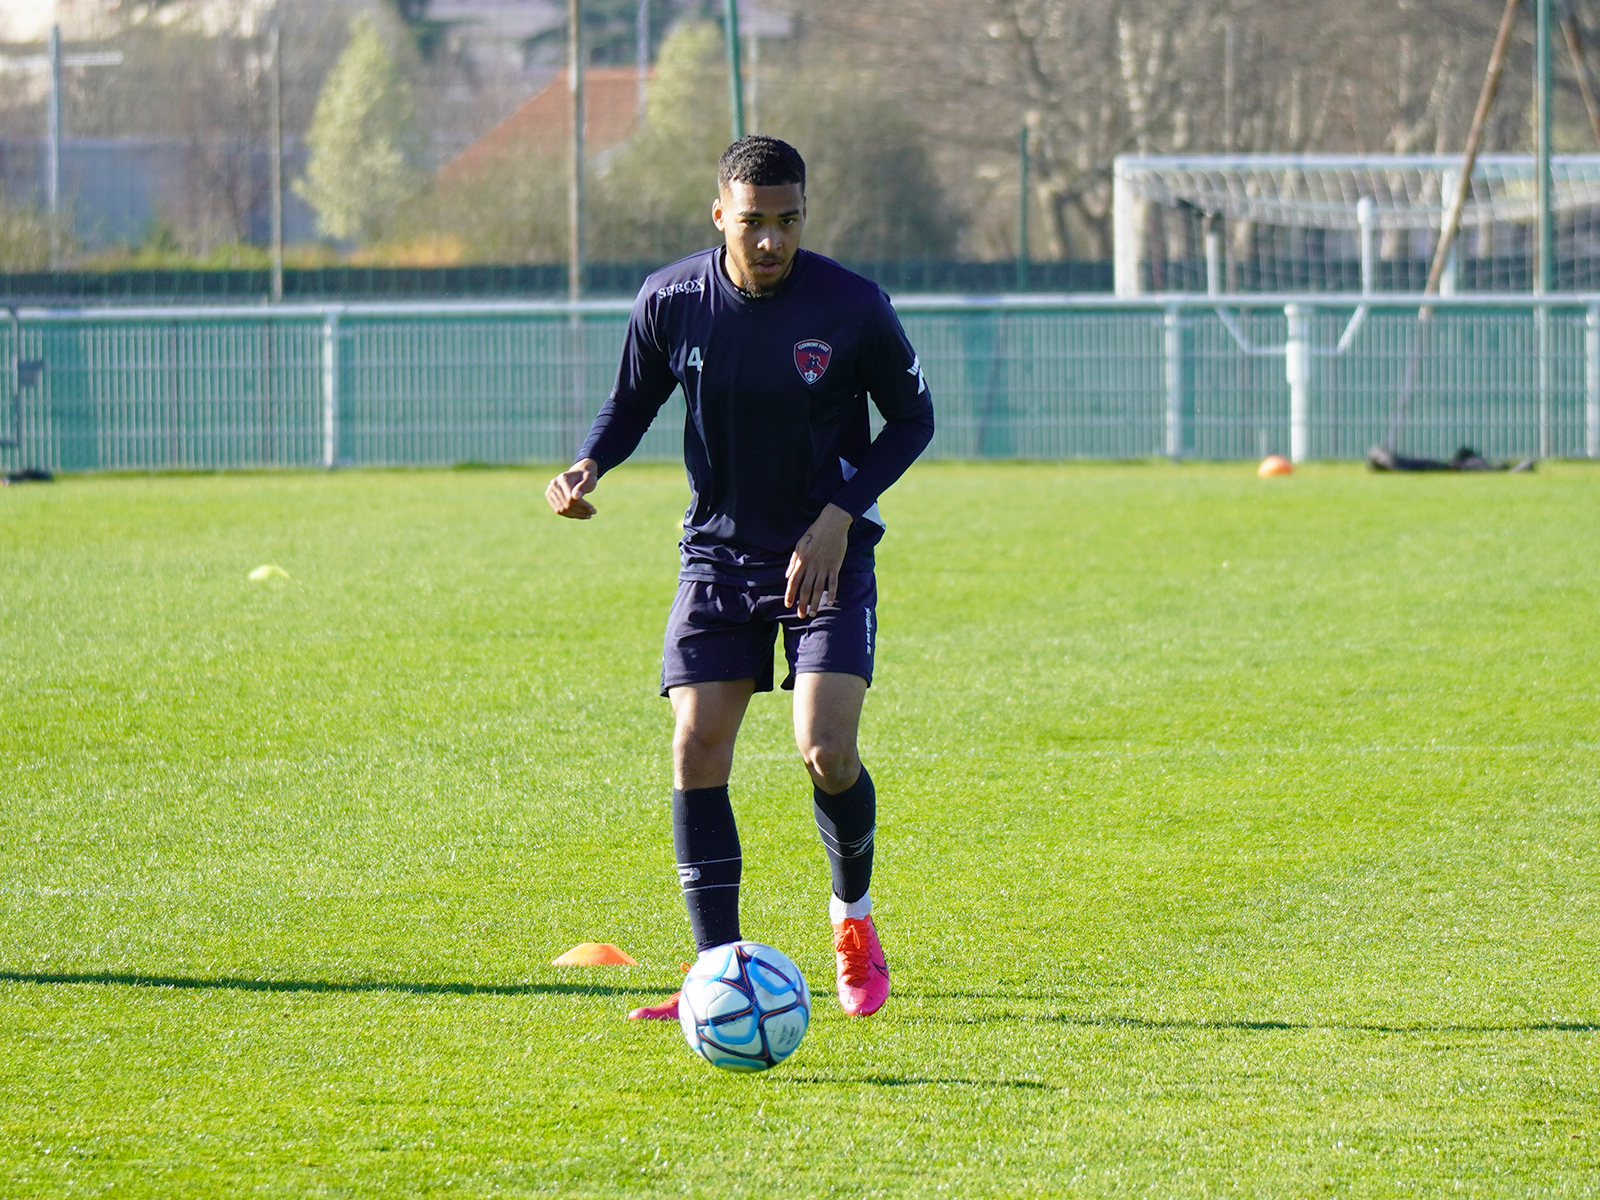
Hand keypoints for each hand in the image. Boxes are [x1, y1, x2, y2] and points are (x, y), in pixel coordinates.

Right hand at [546, 459, 598, 517]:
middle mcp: (554, 484)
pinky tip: (581, 514)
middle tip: (592, 513)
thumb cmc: (586, 476)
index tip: (594, 510)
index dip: (583, 506)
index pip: (571, 498)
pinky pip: (559, 510)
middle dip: (580, 511)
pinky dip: (570, 514)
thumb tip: (575, 497)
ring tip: (588, 515)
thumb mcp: (589, 479)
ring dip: (576, 515)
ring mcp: (550, 491)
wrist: (579, 474)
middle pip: (566, 505)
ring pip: (562, 510)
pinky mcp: (550, 497)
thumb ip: (583, 486)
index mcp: (563, 478)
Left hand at [785, 504, 852, 618]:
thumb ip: (793, 562)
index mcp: (802, 561)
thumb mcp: (799, 545)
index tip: (788, 605)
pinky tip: (830, 602)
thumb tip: (787, 576)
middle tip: (801, 615)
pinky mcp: (835, 566)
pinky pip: (833, 582)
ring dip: (815, 602)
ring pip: (818, 588)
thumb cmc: (814, 533)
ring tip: (813, 613)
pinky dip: (832, 593)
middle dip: (802, 603)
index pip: (793, 582)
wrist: (832, 524)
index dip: (790, 594)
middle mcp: (812, 566)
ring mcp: (824, 567)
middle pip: (805, 589)